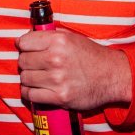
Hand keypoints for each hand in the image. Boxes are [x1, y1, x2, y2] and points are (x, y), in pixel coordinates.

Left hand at [16, 27, 131, 110]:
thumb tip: (27, 38)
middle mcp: (56, 59)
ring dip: (27, 78)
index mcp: (58, 41)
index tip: (27, 49)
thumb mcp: (72, 38)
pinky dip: (29, 93)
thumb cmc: (91, 56)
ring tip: (36, 77)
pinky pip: (31, 95)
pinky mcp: (59, 97)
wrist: (112, 76)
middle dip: (26, 63)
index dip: (24, 46)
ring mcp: (57, 79)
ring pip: (25, 78)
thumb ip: (50, 37)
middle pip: (22, 61)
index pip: (24, 42)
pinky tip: (35, 89)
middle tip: (34, 64)